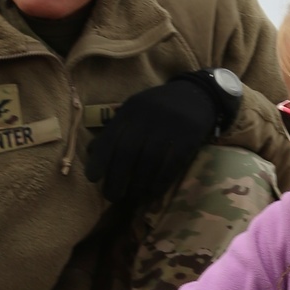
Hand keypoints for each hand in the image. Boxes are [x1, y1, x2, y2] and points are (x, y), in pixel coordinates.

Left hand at [84, 73, 223, 208]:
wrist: (197, 93)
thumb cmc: (159, 108)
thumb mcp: (134, 111)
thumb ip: (115, 130)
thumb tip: (91, 152)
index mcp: (131, 111)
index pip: (110, 137)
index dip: (99, 160)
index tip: (93, 179)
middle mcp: (147, 117)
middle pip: (127, 152)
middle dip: (117, 178)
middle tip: (113, 196)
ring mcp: (169, 126)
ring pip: (149, 160)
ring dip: (139, 183)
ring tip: (133, 196)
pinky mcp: (189, 136)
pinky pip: (172, 163)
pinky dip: (161, 181)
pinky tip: (154, 193)